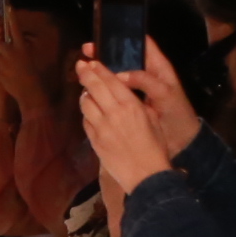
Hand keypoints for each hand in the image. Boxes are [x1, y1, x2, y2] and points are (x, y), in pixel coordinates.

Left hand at [74, 55, 191, 190]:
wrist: (146, 174)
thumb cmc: (155, 147)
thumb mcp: (152, 119)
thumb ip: (137, 105)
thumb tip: (125, 96)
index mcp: (130, 105)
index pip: (110, 81)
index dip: (99, 69)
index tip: (91, 61)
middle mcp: (113, 113)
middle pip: (93, 87)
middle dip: (85, 74)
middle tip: (80, 66)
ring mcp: (100, 127)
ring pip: (85, 103)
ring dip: (85, 94)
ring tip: (87, 90)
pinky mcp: (93, 140)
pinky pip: (85, 121)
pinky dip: (87, 113)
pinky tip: (90, 111)